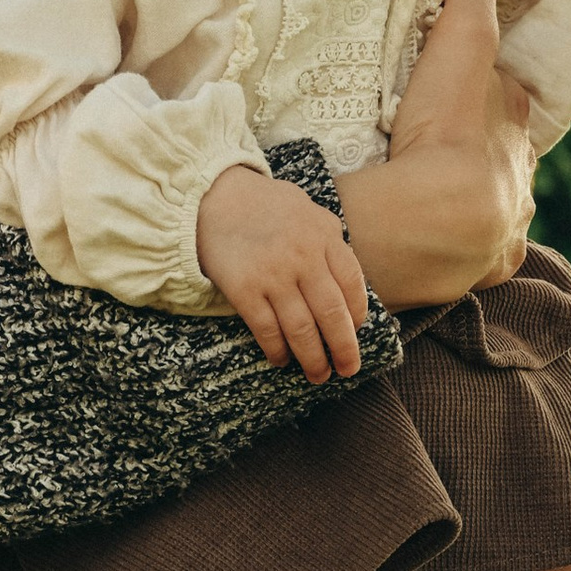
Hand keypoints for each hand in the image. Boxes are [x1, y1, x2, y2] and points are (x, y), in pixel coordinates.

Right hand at [196, 165, 369, 380]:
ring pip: (301, 330)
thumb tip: (347, 278)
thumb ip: (329, 238)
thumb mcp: (307, 210)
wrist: (213, 196)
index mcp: (324, 237)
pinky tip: (281, 359)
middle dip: (344, 349)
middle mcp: (303, 258)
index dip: (357, 315)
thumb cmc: (263, 205)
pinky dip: (277, 351)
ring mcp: (273, 275)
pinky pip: (267, 330)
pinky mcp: (243, 289)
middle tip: (348, 369)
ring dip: (312, 359)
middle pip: (332, 315)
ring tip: (317, 375)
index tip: (355, 332)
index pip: (353, 285)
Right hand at [336, 0, 535, 309]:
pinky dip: (470, 246)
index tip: (449, 96)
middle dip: (482, 148)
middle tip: (436, 149)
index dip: (479, 91)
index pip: (502, 96)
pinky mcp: (493, 263)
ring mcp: (511, 220)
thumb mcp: (458, 47)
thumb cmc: (445, 132)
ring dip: (475, 197)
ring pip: (499, 201)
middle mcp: (524, 171)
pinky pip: (486, 252)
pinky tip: (443, 242)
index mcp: (516, 120)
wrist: (438, 220)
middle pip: (504, 150)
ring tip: (432, 196)